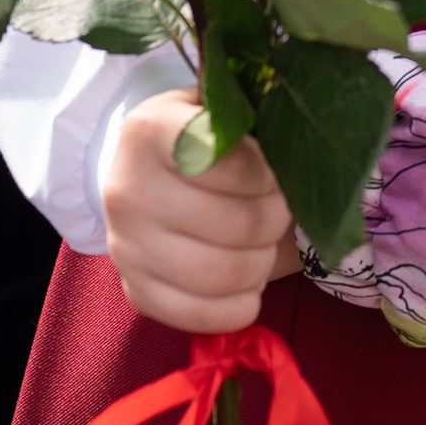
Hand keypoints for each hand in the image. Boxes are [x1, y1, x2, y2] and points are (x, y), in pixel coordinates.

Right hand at [106, 90, 299, 330]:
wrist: (139, 176)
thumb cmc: (196, 140)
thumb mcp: (215, 109)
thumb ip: (249, 120)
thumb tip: (298, 150)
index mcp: (150, 131)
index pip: (223, 159)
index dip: (263, 171)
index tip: (270, 173)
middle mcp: (129, 190)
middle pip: (236, 224)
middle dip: (274, 219)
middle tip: (278, 209)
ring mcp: (127, 246)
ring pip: (223, 273)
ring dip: (261, 262)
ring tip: (263, 243)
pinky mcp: (135, 291)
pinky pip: (201, 315)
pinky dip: (240, 306)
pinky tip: (248, 284)